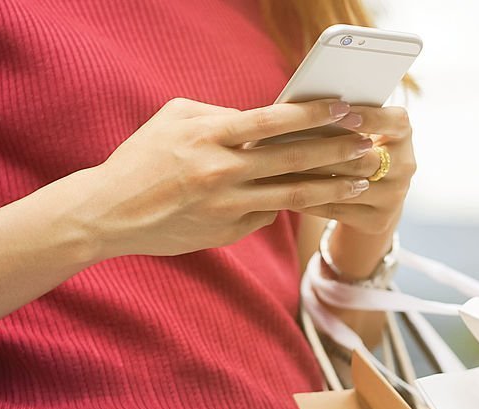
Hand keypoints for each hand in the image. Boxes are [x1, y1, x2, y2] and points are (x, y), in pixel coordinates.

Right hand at [72, 98, 373, 258]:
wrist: (110, 213)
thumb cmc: (141, 159)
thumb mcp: (173, 119)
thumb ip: (218, 115)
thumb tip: (259, 120)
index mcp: (209, 135)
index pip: (273, 121)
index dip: (313, 114)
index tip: (344, 108)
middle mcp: (222, 170)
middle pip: (293, 159)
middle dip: (336, 151)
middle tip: (368, 146)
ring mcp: (227, 204)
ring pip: (291, 195)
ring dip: (330, 188)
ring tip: (360, 182)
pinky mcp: (227, 230)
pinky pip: (267, 215)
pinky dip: (293, 206)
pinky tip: (318, 202)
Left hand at [290, 105, 415, 235]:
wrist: (374, 201)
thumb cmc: (356, 151)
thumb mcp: (362, 131)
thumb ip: (343, 117)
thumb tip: (302, 103)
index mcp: (403, 135)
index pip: (393, 122)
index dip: (368, 117)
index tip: (340, 111)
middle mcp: (404, 167)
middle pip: (363, 158)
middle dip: (325, 150)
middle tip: (288, 141)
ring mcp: (393, 197)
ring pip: (345, 185)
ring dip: (308, 176)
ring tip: (277, 166)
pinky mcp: (376, 221)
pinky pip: (334, 209)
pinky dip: (306, 198)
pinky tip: (281, 190)